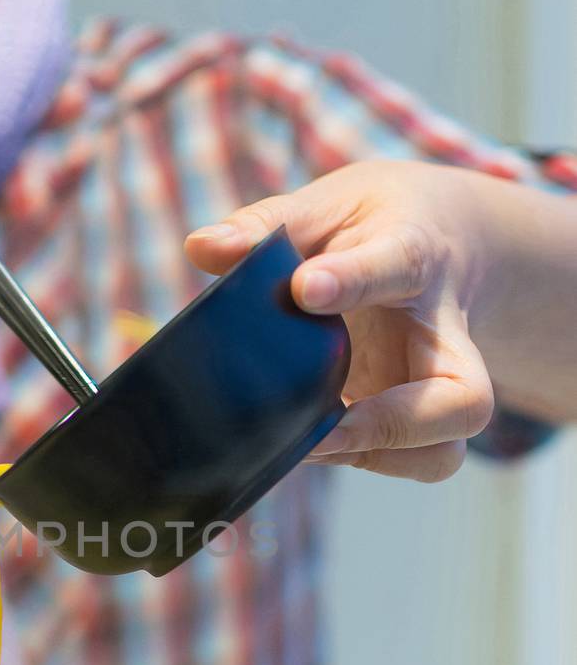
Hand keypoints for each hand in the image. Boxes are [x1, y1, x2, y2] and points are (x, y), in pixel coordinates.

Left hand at [186, 160, 503, 481]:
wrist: (449, 237)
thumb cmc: (377, 224)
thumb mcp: (331, 204)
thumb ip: (267, 226)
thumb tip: (201, 247)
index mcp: (416, 256)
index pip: (397, 266)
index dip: (352, 280)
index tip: (304, 288)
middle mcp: (444, 334)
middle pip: (464, 401)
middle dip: (394, 424)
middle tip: (328, 424)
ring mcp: (439, 386)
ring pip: (442, 451)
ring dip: (377, 456)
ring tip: (312, 439)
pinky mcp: (422, 420)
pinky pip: (413, 461)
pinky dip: (365, 459)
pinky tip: (312, 440)